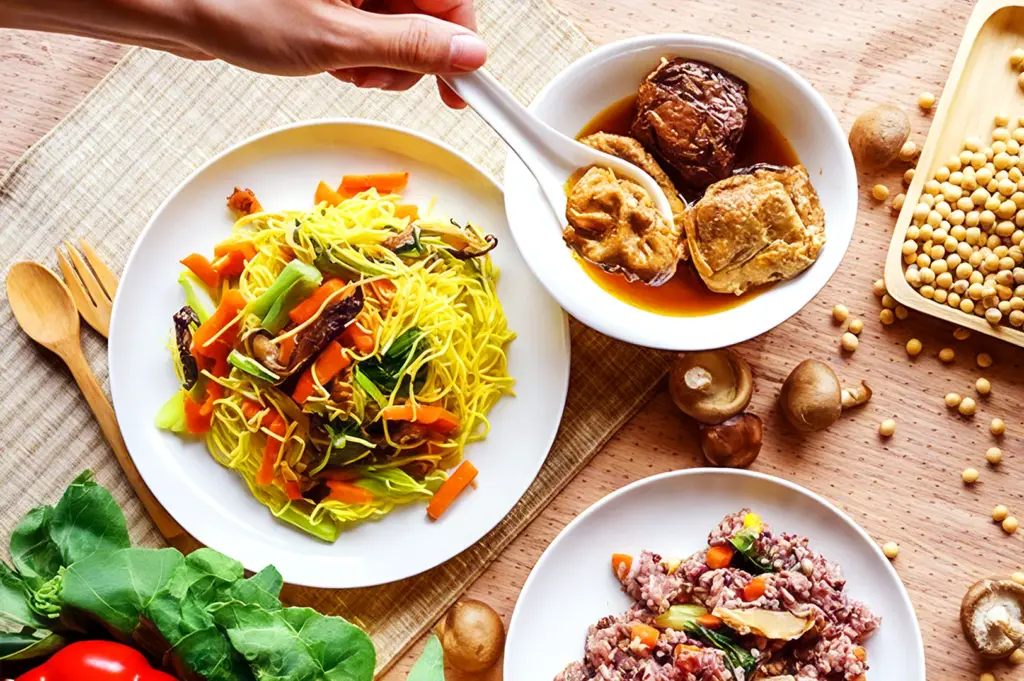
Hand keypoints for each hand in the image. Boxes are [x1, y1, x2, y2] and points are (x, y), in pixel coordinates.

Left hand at [183, 0, 484, 106]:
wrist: (176, 4)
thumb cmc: (238, 7)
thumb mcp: (335, 39)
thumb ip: (409, 47)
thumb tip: (468, 55)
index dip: (461, 46)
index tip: (465, 88)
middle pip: (428, 14)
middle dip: (408, 55)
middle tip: (370, 73)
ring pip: (399, 26)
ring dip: (380, 59)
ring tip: (339, 64)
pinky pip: (371, 27)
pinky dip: (359, 51)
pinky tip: (331, 57)